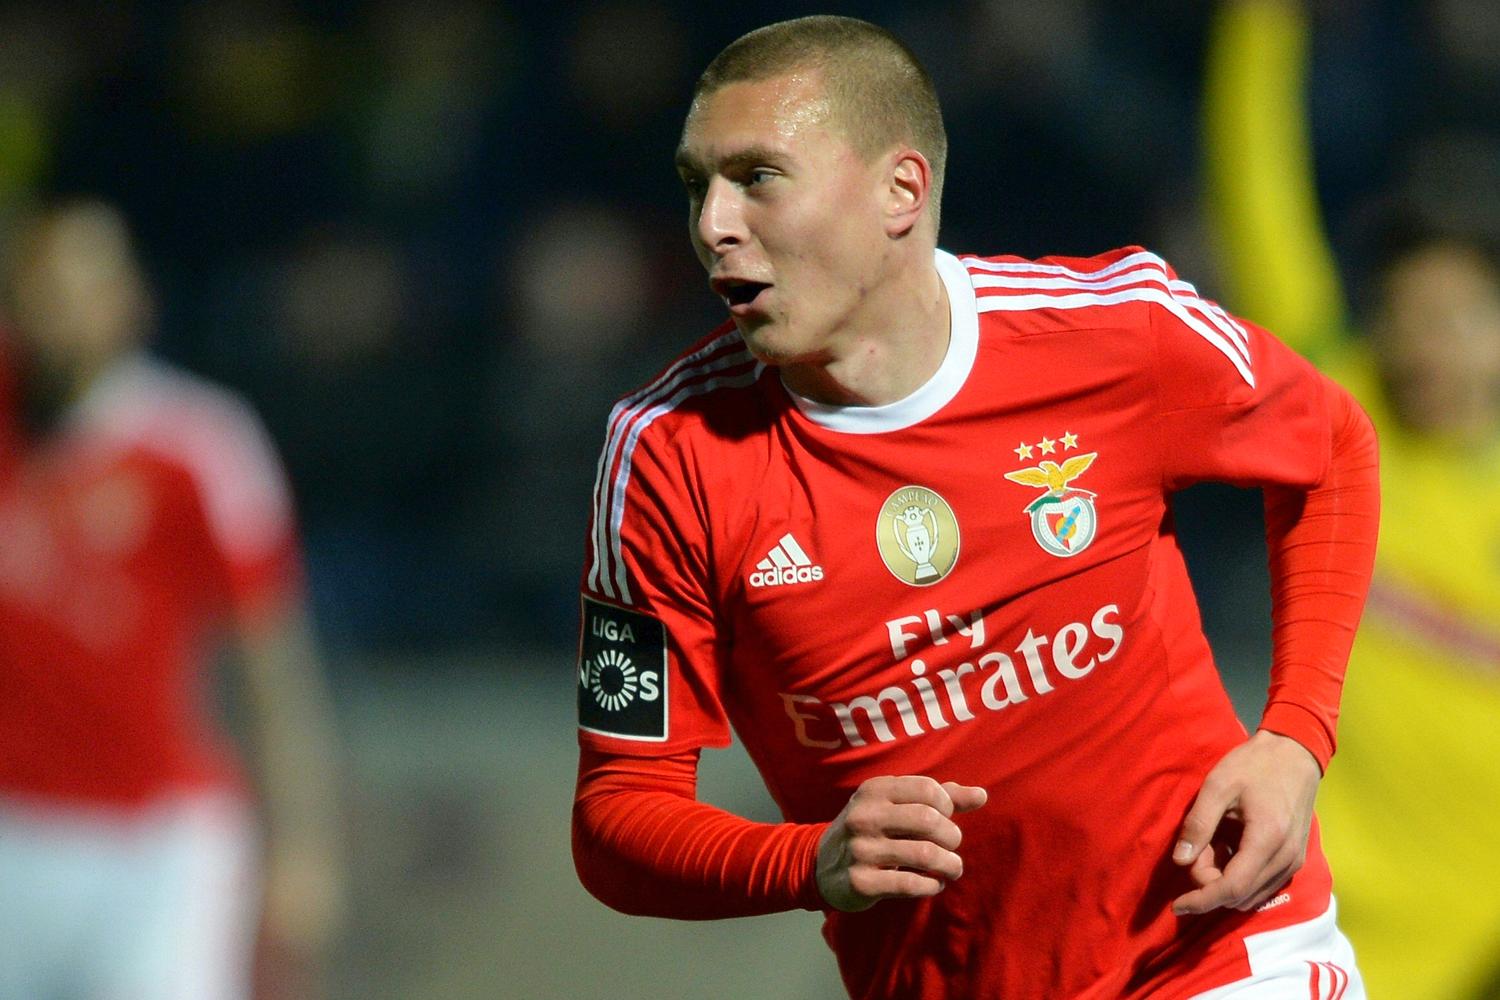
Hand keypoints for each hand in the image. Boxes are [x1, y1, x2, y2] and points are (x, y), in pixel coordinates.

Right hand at [816, 775, 987, 911]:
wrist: (820, 865)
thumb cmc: (872, 829)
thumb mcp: (896, 805)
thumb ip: (940, 798)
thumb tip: (982, 795)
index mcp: (874, 790)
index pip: (928, 790)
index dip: (947, 805)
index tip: (946, 818)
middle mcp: (864, 816)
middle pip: (929, 821)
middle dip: (951, 836)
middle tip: (951, 846)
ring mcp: (860, 850)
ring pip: (925, 854)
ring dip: (950, 864)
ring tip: (953, 867)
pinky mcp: (861, 882)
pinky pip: (911, 884)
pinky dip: (932, 885)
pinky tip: (934, 884)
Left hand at [1171, 730, 1321, 915]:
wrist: (1295, 754)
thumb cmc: (1254, 765)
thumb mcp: (1217, 786)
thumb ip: (1198, 824)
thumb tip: (1180, 861)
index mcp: (1268, 840)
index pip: (1232, 888)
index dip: (1202, 901)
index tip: (1176, 905)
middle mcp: (1286, 859)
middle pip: (1240, 895)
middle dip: (1209, 884)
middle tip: (1196, 849)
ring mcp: (1294, 862)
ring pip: (1251, 895)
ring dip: (1224, 882)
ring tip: (1211, 845)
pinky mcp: (1294, 860)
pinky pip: (1262, 884)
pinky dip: (1239, 877)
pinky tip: (1227, 849)